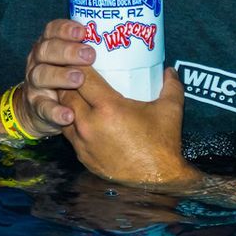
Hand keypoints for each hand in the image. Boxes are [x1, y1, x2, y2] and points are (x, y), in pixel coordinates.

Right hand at [20, 18, 95, 134]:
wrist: (39, 110)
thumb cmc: (65, 80)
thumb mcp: (72, 63)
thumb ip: (86, 53)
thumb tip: (118, 43)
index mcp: (48, 46)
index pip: (52, 30)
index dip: (65, 29)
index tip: (83, 31)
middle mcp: (38, 62)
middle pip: (46, 50)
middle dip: (67, 51)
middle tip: (89, 55)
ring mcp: (34, 84)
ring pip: (41, 76)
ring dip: (60, 76)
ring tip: (79, 80)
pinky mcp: (36, 106)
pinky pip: (43, 108)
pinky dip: (55, 111)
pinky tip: (69, 115)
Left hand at [61, 68, 198, 188]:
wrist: (158, 181)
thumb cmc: (163, 144)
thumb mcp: (171, 109)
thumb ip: (171, 84)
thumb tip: (168, 69)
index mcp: (108, 108)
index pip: (82, 78)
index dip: (78, 63)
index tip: (80, 54)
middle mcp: (90, 124)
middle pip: (66, 93)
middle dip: (67, 80)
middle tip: (73, 70)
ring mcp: (83, 142)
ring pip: (63, 113)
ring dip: (65, 101)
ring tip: (73, 90)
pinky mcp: (82, 156)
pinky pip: (68, 132)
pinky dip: (70, 121)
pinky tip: (79, 115)